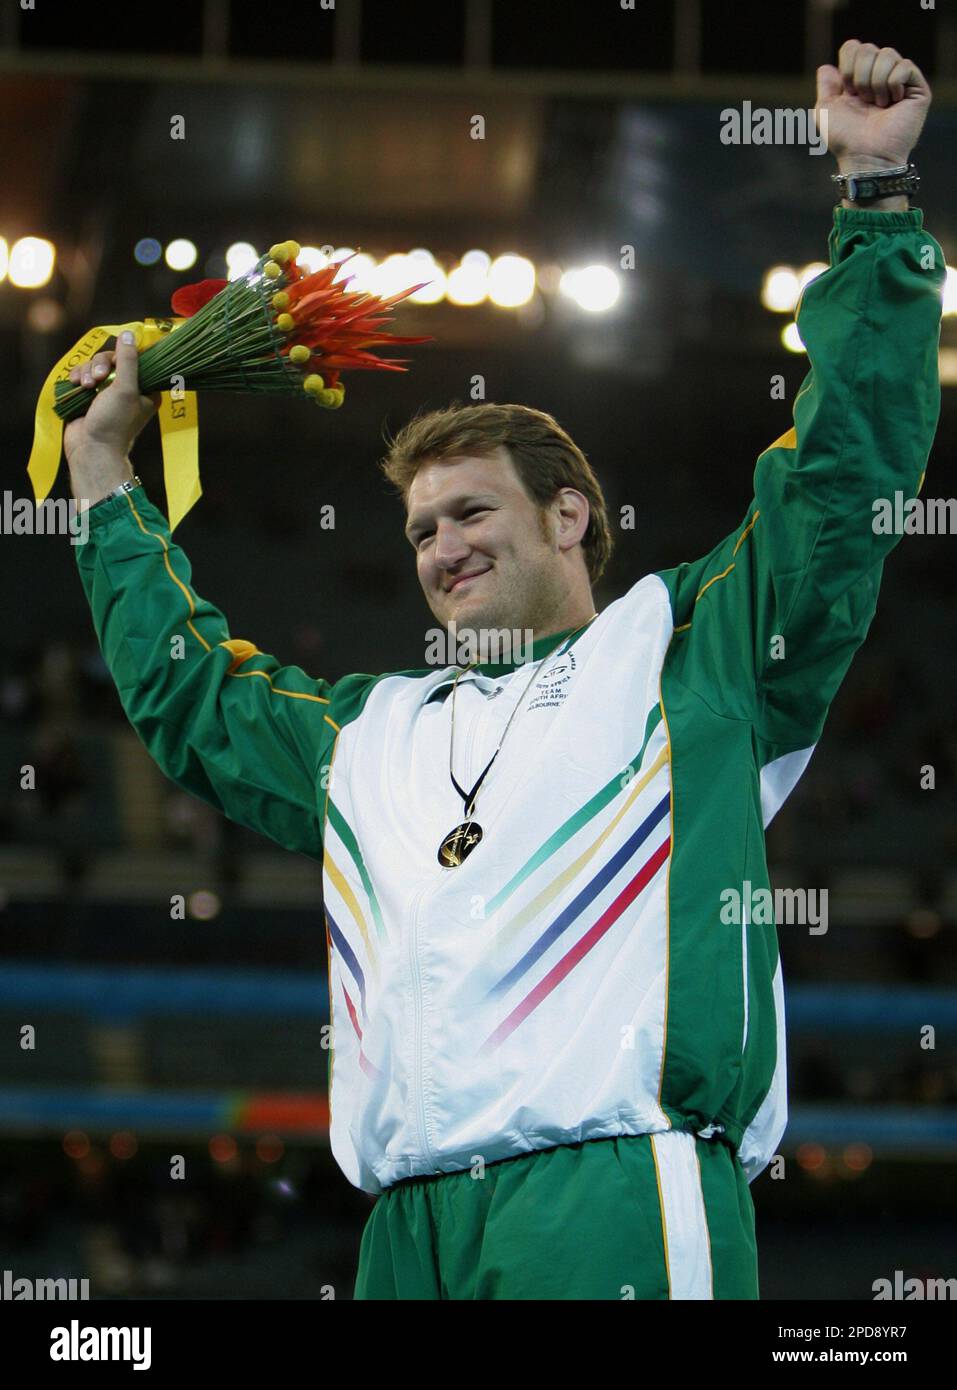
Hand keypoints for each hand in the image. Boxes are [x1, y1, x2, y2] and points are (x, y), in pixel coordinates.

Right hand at [63, 331, 160, 467]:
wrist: (91, 449)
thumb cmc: (114, 422)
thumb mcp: (125, 388)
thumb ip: (128, 360)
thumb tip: (129, 334)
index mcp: (145, 389)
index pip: (136, 359)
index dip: (124, 356)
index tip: (115, 364)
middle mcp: (128, 389)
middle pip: (112, 359)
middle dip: (100, 365)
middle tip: (97, 378)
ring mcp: (107, 392)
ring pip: (94, 366)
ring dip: (87, 371)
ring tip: (85, 386)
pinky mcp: (89, 396)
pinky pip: (83, 375)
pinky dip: (77, 377)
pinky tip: (75, 385)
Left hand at [814, 39, 930, 170]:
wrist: (865, 155)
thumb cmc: (845, 138)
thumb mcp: (824, 111)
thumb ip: (825, 86)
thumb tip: (827, 67)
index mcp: (858, 78)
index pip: (853, 48)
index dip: (846, 67)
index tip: (847, 92)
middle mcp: (879, 76)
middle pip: (868, 48)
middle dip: (859, 76)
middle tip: (864, 101)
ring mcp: (899, 80)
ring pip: (887, 54)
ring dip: (875, 82)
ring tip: (878, 105)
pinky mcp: (917, 88)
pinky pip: (904, 66)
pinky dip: (893, 84)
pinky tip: (893, 102)